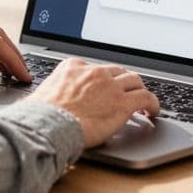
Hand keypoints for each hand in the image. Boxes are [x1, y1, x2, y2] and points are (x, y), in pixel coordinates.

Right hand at [27, 58, 159, 147]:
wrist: (46, 126)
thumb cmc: (39, 116)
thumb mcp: (42, 94)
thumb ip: (52, 92)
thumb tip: (44, 102)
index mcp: (74, 66)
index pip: (96, 68)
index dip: (104, 80)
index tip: (105, 88)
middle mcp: (94, 72)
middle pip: (118, 71)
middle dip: (123, 82)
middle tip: (126, 94)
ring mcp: (110, 86)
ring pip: (135, 81)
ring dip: (139, 90)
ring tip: (142, 102)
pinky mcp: (123, 103)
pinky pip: (147, 97)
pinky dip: (154, 104)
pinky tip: (153, 111)